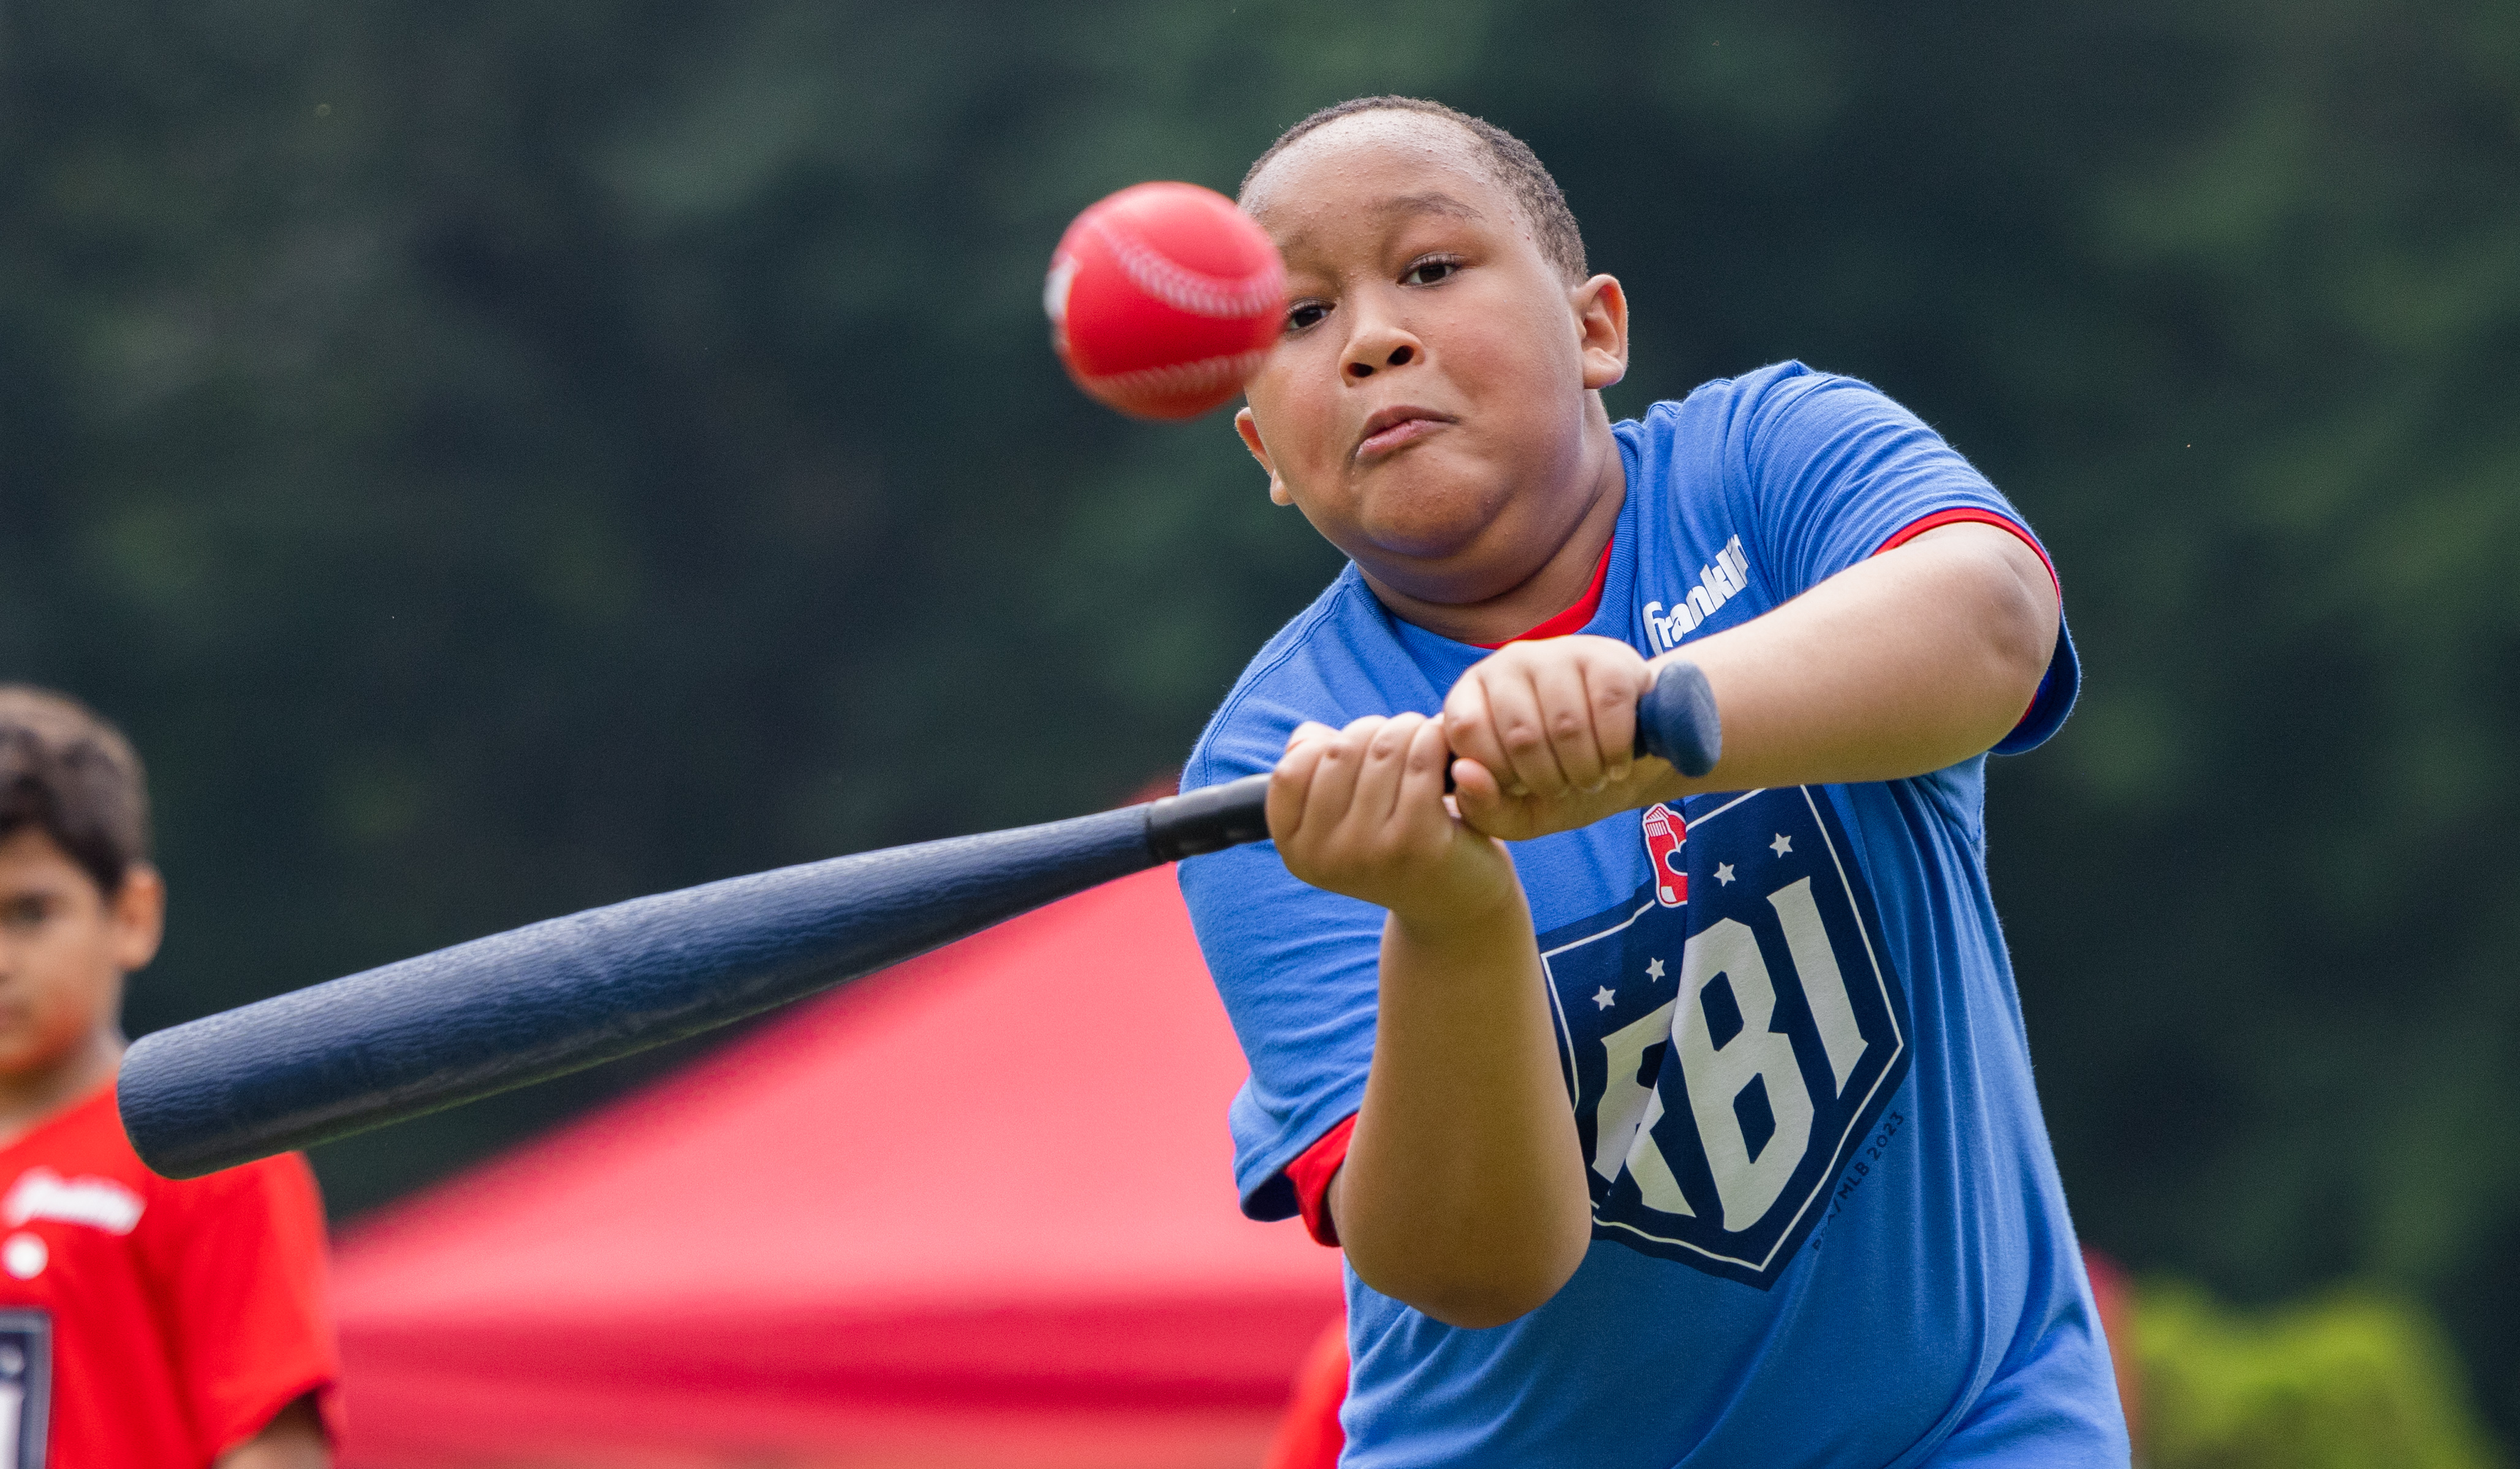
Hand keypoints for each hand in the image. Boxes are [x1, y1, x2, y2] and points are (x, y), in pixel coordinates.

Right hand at [1267, 713, 1519, 924]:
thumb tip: (1307, 736)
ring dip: (1411, 731)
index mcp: (1297, 851)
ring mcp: (1370, 851)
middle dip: (1376, 731)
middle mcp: (1326, 857)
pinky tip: (1447, 754)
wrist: (1456, 903)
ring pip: (1384, 747)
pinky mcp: (1418, 840)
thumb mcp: (1343, 818)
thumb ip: (1315, 773)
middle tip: (1405, 743)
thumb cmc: (1396, 844)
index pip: (1290, 770)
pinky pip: (1421, 760)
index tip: (1361, 754)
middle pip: (1340, 750)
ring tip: (1427, 745)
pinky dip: (1435, 742)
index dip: (1326, 746)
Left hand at [1442, 636, 1664, 841]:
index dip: (1497, 772)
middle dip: (1548, 782)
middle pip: (1521, 734)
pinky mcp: (1608, 658)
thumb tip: (1463, 773)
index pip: (1467, 727)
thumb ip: (1479, 804)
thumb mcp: (1514, 810)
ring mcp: (1559, 653)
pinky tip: (1616, 763)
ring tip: (1590, 778)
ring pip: (1567, 725)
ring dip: (1585, 771)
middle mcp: (1510, 662)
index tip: (1520, 787)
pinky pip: (1609, 707)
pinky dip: (1616, 750)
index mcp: (1473, 692)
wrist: (1629, 757)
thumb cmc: (1559, 779)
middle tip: (1563, 788)